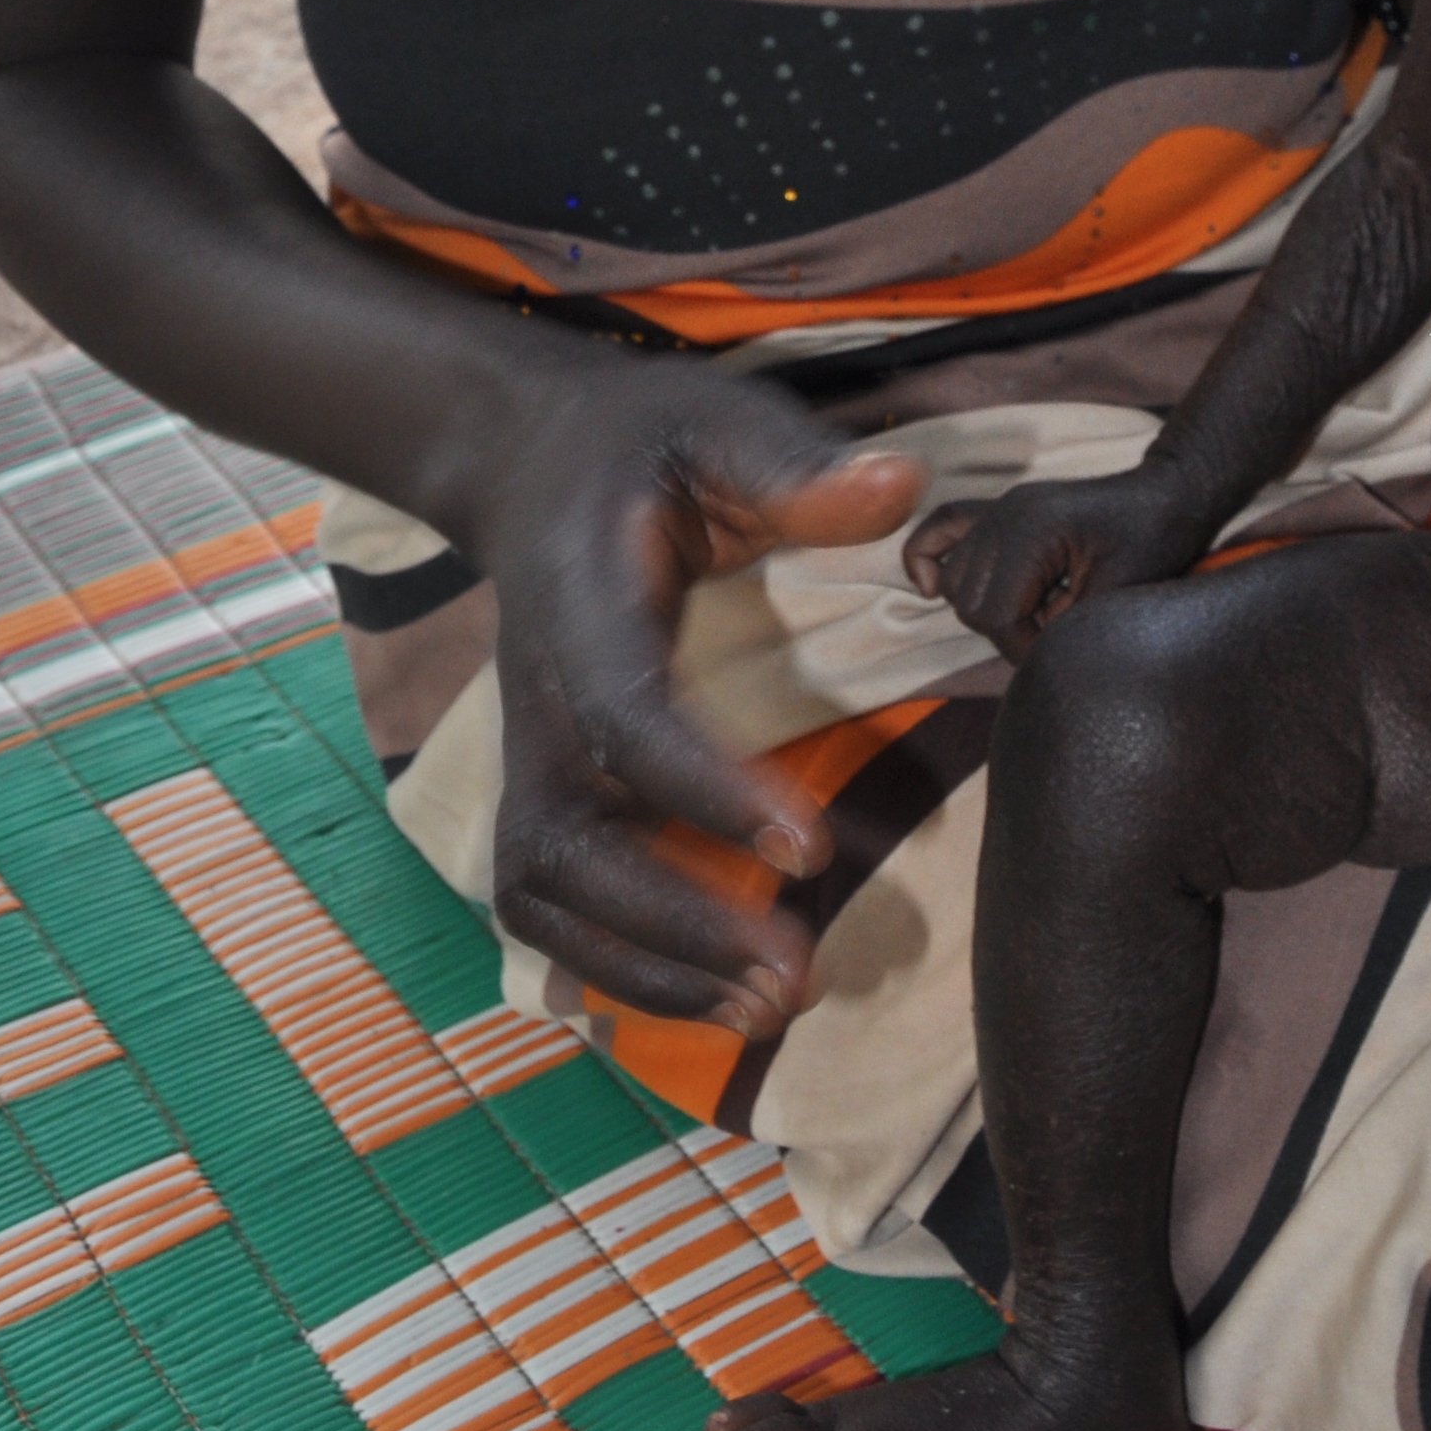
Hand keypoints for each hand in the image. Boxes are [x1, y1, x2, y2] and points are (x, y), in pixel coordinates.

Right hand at [463, 354, 919, 1040]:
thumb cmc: (641, 446)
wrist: (530, 465)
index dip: (704, 794)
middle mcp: (534, 700)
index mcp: (578, 607)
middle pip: (568, 841)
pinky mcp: (538, 792)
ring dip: (646, 968)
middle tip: (793, 974)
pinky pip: (548, 910)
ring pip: (545, 895)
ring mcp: (526, 756)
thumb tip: (904, 489)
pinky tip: (707, 1005)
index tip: (806, 848)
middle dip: (673, 922)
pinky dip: (614, 970)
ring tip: (767, 1007)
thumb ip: (797, 466)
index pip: (623, 722)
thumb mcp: (716, 423)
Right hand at [902, 459, 1215, 660]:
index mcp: (1032, 530)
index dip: (1023, 648)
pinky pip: (942, 527)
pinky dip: (928, 556)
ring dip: (986, 607)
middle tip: (1053, 634)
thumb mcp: (1118, 597)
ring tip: (1037, 612)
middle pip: (968, 600)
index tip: (1060, 652)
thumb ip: (1066, 632)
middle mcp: (1005, 514)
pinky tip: (930, 587)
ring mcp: (1000, 509)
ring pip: (954, 579)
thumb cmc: (1154, 542)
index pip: (993, 615)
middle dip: (1006, 631)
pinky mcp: (1002, 511)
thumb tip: (1027, 661)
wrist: (1170, 496)